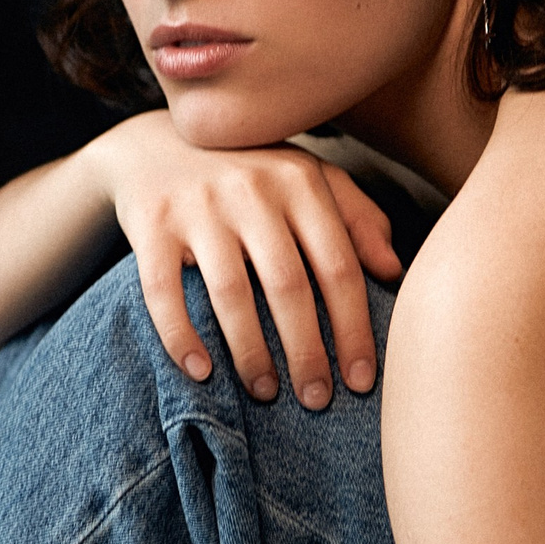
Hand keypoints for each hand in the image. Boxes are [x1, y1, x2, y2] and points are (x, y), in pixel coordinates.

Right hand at [98, 115, 402, 405]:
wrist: (154, 143)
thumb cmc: (249, 174)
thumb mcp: (307, 179)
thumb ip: (356, 217)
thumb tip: (394, 270)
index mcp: (299, 181)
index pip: (337, 266)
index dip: (353, 328)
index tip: (361, 381)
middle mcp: (251, 188)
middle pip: (288, 285)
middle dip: (307, 352)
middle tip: (317, 400)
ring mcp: (198, 205)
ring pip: (230, 293)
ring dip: (251, 353)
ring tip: (265, 393)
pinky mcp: (150, 223)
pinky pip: (164, 292)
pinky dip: (181, 337)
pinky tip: (200, 372)